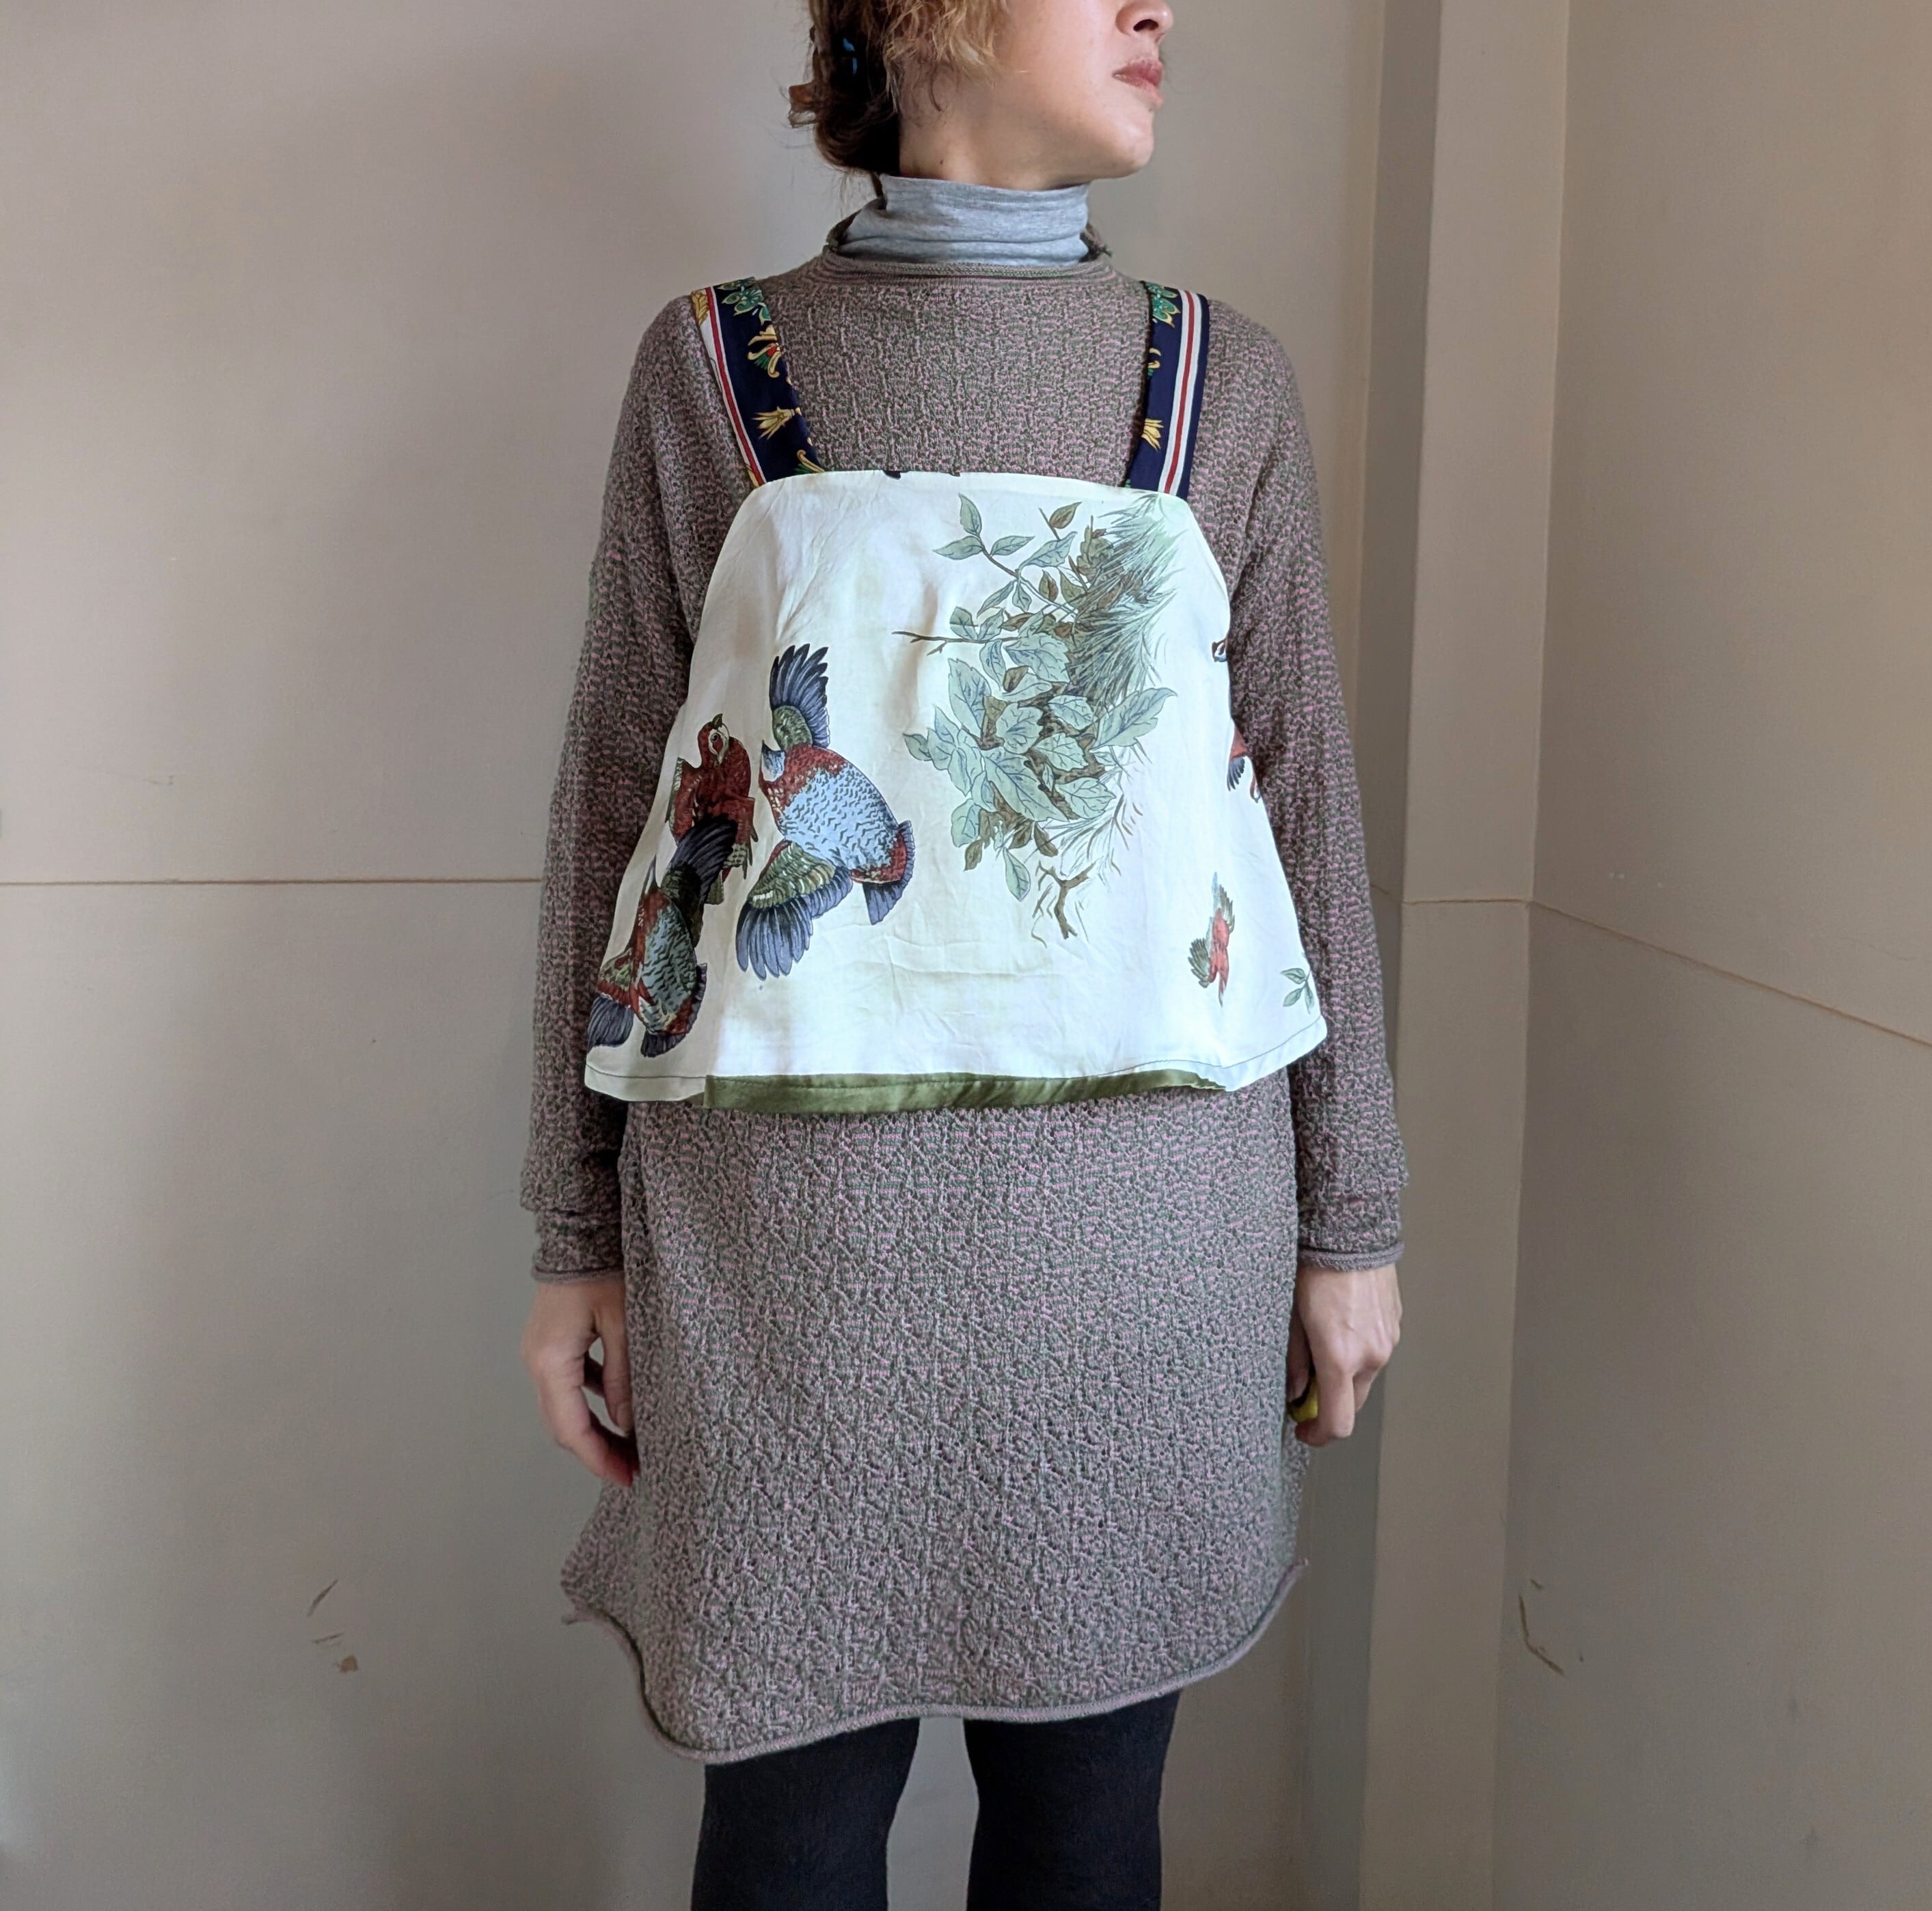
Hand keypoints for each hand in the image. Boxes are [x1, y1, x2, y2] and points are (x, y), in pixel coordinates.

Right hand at [520, 1276, 637, 1487]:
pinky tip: (617, 1406)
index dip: (599, 1459)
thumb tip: (626, 1425)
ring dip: (594, 1429)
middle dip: (597, 1451)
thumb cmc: (602, 1266)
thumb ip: (623, 1376)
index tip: (627, 1477)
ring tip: (630, 1445)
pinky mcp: (552, 1342)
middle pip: (563, 1424)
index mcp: (550, 1360)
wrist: (581, 1228)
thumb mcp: (624, 1322)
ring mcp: (541, 1351)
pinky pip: (569, 1383)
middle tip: (632, 1469)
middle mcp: (537, 1360)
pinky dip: (591, 1401)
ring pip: (565, 1406)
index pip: (571, 1428)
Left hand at [1287, 1262, 1400, 1446]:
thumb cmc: (1316, 1269)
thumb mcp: (1291, 1318)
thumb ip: (1294, 1361)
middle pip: (1353, 1404)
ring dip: (1344, 1377)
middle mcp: (1371, 1356)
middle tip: (1304, 1387)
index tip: (1303, 1430)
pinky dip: (1357, 1355)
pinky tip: (1340, 1328)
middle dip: (1329, 1404)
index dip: (1318, 1435)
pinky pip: (1375, 1353)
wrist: (1351, 1233)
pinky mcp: (1394, 1326)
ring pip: (1364, 1378)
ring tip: (1320, 1345)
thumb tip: (1294, 1392)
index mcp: (1341, 1358)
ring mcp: (1387, 1341)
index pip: (1338, 1422)